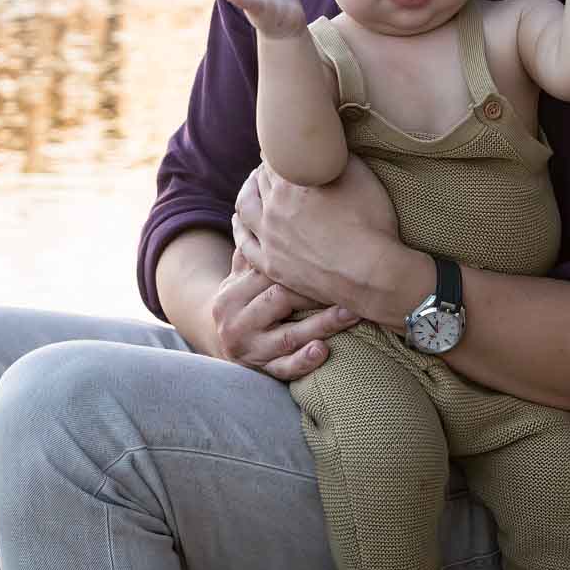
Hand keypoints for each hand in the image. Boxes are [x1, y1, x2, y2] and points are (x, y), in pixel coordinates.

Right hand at [209, 243, 359, 380]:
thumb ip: (253, 247)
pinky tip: (322, 351)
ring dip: (323, 324)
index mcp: (233, 289)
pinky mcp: (259, 370)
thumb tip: (267, 199)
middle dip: (317, 291)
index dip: (303, 262)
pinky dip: (302, 361)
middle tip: (356, 280)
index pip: (270, 271)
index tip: (337, 249)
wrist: (213, 339)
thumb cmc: (241, 299)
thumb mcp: (239, 274)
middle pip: (280, 300)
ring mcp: (248, 346)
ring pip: (288, 334)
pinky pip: (283, 368)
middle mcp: (235, 318)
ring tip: (353, 312)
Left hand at [233, 158, 409, 326]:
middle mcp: (273, 208)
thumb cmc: (371, 223)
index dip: (281, 151)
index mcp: (292, 183)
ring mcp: (269, 238)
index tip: (285, 149)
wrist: (369, 274)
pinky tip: (240, 221)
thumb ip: (336, 154)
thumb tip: (326, 143)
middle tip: (273, 167)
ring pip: (245, 208)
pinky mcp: (271, 265)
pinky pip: (245, 245)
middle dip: (265, 171)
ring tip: (252, 186)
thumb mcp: (360, 175)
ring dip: (247, 192)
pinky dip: (239, 229)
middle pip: (260, 181)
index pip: (276, 158)